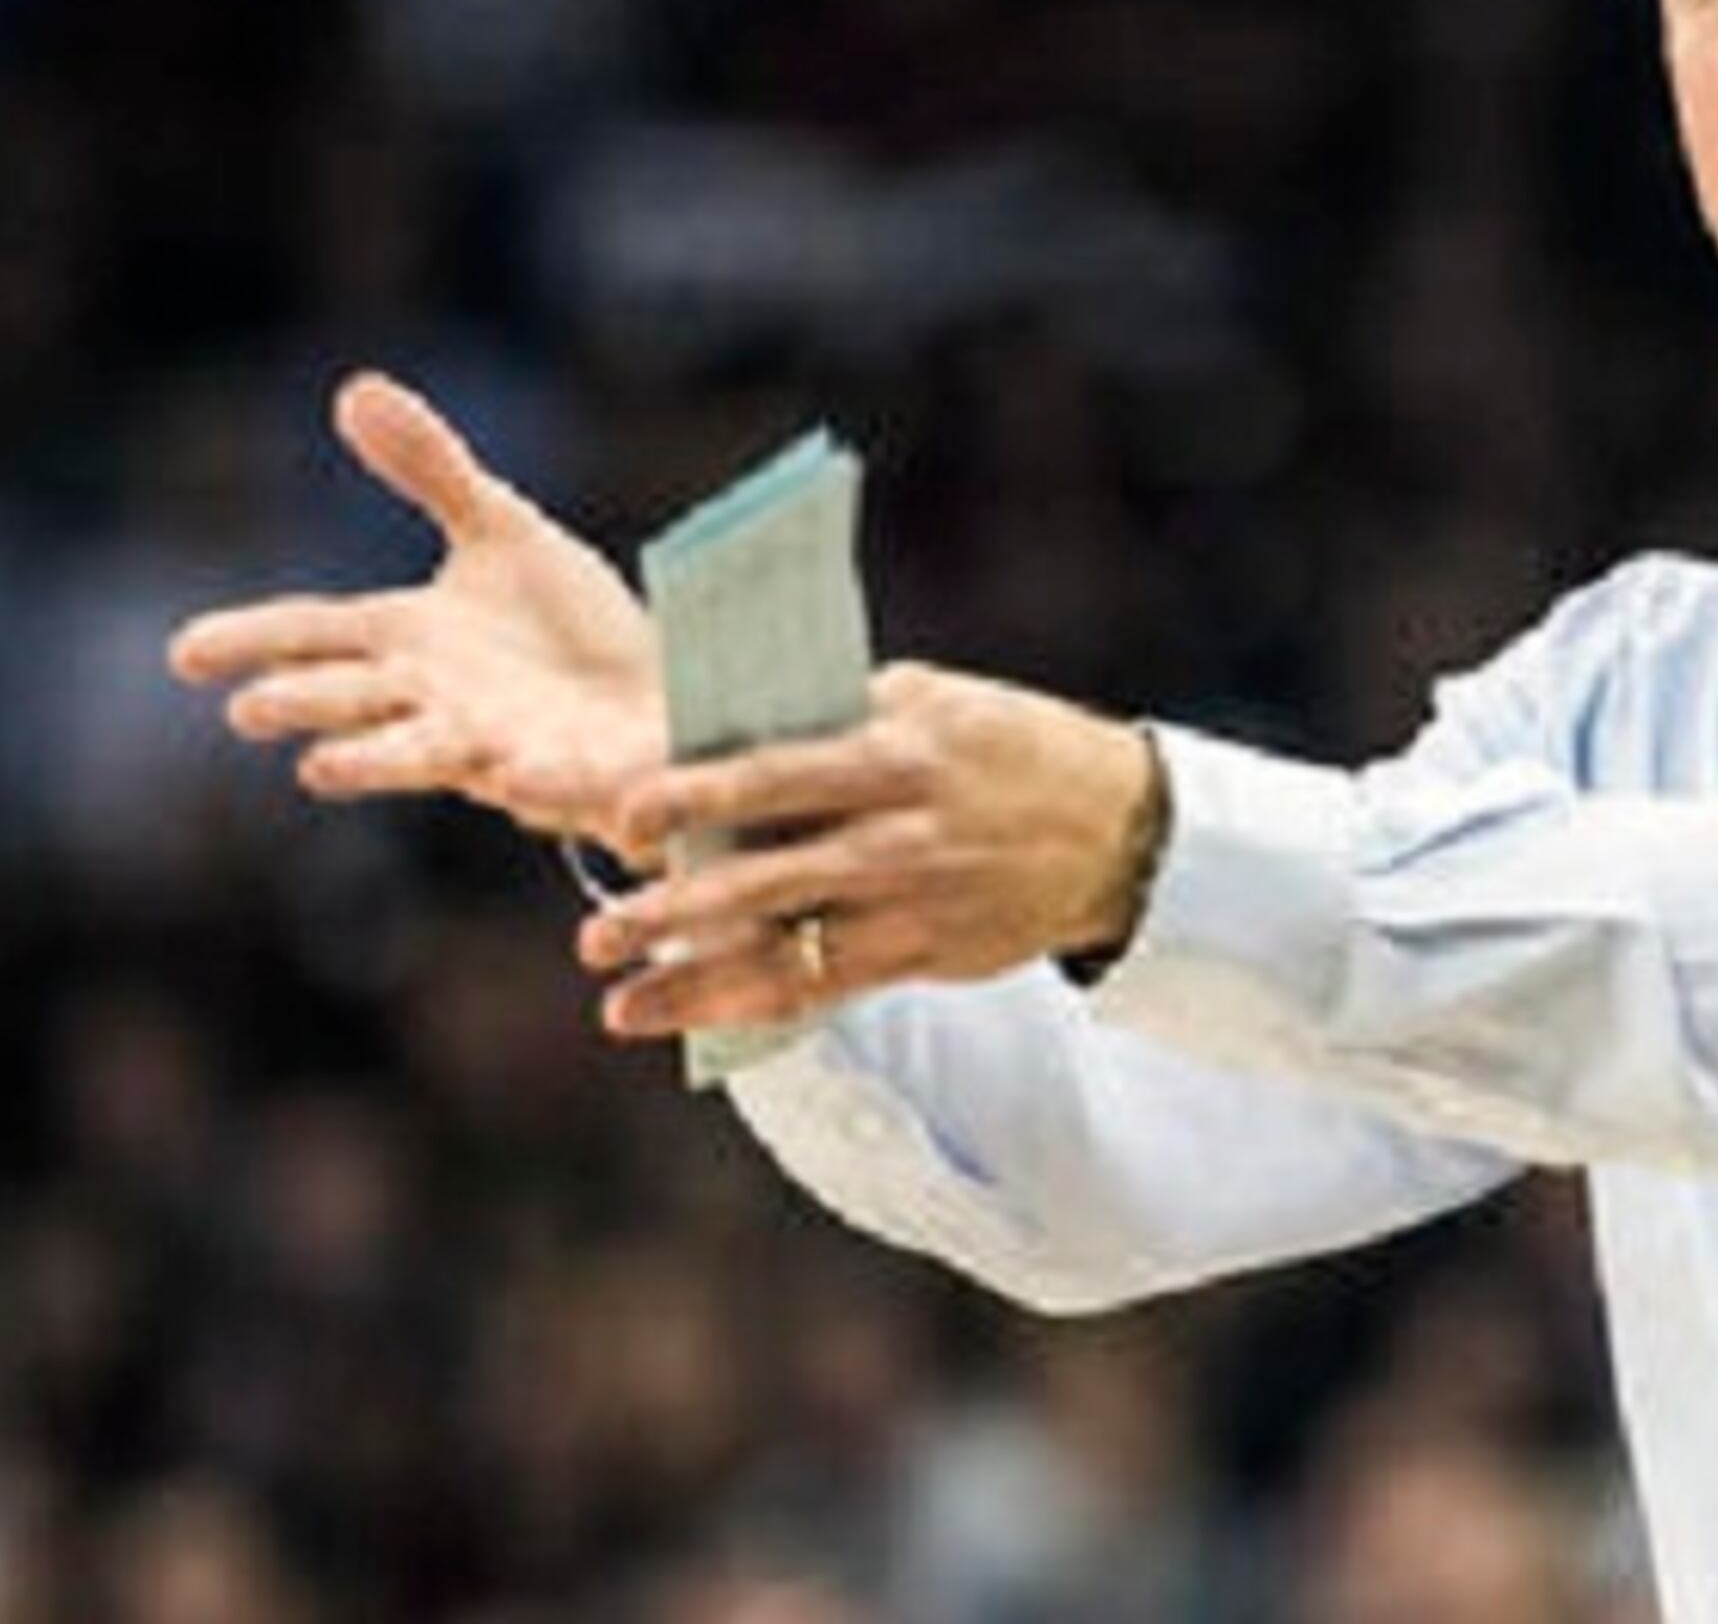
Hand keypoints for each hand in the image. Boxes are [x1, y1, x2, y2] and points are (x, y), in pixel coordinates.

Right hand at [168, 372, 664, 854]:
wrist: (665, 695)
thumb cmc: (569, 626)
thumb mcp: (504, 533)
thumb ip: (432, 470)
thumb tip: (355, 389)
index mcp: (411, 640)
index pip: (315, 634)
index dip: (252, 641)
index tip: (182, 653)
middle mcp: (440, 701)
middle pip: (357, 701)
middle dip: (307, 704)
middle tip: (248, 710)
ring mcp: (504, 748)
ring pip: (430, 757)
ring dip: (378, 762)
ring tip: (319, 771)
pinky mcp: (578, 775)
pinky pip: (553, 783)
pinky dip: (535, 781)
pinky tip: (514, 773)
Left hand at [570, 663, 1160, 1036]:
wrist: (1120, 828)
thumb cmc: (1007, 745)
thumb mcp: (933, 702)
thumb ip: (837, 717)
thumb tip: (722, 734)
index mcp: (895, 751)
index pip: (773, 773)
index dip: (691, 795)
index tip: (619, 812)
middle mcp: (898, 835)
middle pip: (765, 877)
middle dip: (673, 909)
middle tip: (596, 931)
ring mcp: (911, 903)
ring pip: (786, 952)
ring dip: (696, 979)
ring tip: (617, 999)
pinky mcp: (923, 954)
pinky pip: (825, 990)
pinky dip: (749, 1006)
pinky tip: (688, 1016)